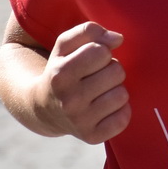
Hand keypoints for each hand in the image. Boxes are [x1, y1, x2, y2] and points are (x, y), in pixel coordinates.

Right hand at [35, 22, 129, 143]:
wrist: (44, 109)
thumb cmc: (61, 70)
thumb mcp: (64, 46)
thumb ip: (89, 31)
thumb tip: (118, 39)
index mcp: (60, 74)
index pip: (101, 51)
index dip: (101, 51)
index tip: (91, 59)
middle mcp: (69, 100)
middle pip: (116, 72)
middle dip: (111, 69)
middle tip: (96, 76)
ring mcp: (80, 121)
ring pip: (122, 95)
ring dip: (115, 89)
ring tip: (100, 91)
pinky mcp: (92, 137)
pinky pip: (123, 118)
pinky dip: (119, 110)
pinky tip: (104, 108)